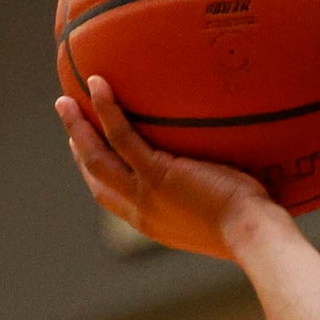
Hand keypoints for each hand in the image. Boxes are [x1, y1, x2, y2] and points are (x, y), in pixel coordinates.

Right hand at [56, 77, 275, 260]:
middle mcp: (141, 211)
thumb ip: (206, 198)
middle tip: (68, 117)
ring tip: (65, 100)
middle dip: (78, 146)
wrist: (253, 235)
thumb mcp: (219, 217)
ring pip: (98, 156)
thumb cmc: (252, 227)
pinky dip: (107, 110)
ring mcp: (145, 193)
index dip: (94, 172)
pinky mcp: (157, 175)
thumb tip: (223, 178)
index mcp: (152, 224)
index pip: (112, 197)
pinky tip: (98, 85)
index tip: (86, 150)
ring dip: (77, 127)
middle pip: (96, 175)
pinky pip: (122, 136)